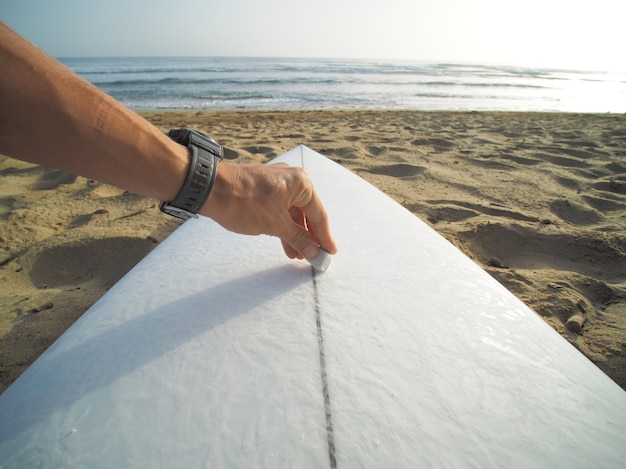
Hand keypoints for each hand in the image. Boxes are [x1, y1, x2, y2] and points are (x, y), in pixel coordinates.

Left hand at [200, 162, 337, 259]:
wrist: (209, 189)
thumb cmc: (244, 202)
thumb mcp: (275, 225)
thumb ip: (298, 239)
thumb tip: (314, 251)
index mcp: (301, 183)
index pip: (319, 215)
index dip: (324, 237)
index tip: (330, 252)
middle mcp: (292, 179)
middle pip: (307, 213)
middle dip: (309, 237)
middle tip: (313, 257)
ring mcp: (277, 182)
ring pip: (292, 213)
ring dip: (295, 234)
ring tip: (296, 254)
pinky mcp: (264, 188)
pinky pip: (280, 209)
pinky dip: (283, 225)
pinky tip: (283, 242)